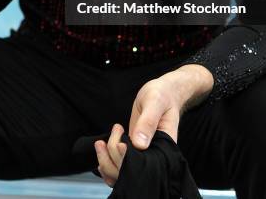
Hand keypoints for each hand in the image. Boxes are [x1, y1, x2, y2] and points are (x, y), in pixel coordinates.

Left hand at [94, 65, 212, 187]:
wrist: (162, 93)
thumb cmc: (162, 95)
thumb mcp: (155, 103)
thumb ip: (148, 122)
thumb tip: (139, 144)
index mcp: (164, 150)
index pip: (144, 167)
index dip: (128, 160)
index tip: (120, 143)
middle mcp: (153, 157)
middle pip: (130, 173)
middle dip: (113, 157)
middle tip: (114, 131)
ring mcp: (142, 155)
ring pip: (121, 172)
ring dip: (106, 162)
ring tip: (101, 142)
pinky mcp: (133, 150)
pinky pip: (119, 164)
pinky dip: (107, 162)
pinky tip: (101, 149)